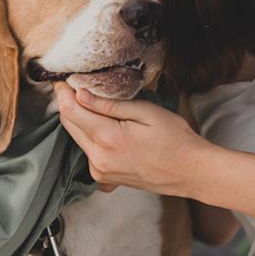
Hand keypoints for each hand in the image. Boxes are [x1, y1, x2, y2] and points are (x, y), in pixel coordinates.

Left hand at [52, 83, 205, 197]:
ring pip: (76, 137)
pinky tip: (104, 125)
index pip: (71, 111)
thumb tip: (80, 94)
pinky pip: (87, 150)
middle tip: (76, 85)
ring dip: (79, 119)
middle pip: (69, 124)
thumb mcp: (146, 112)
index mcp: (108, 140)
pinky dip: (90, 135)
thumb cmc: (175, 140)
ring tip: (92, 102)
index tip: (64, 78)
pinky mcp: (103, 177)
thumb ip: (110, 105)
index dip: (63, 91)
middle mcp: (98, 159)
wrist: (190, 172)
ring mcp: (99, 171)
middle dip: (69, 103)